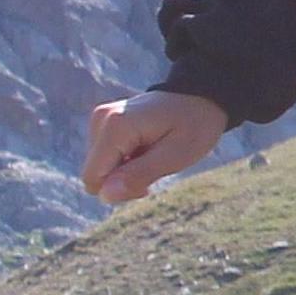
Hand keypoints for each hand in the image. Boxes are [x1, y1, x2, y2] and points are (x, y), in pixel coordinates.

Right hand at [82, 88, 228, 204]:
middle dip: (124, 180)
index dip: (120, 189)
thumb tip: (104, 195)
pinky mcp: (104, 123)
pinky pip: (105, 159)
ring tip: (154, 154)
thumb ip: (139, 175)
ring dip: (127, 171)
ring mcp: (100, 119)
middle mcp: (101, 119)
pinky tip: (147, 149)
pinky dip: (125, 161)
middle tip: (157, 166)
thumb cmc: (194, 126)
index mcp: (116, 126)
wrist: (201, 98)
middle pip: (95, 175)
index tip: (150, 182)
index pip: (94, 178)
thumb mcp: (175, 156)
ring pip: (100, 169)